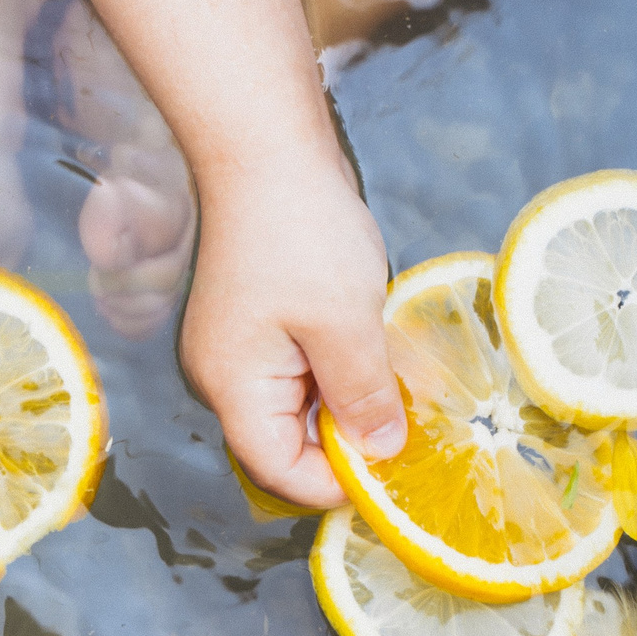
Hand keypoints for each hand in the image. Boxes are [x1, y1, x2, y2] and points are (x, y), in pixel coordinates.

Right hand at [178, 159, 401, 509]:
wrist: (265, 150)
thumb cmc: (301, 233)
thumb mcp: (346, 323)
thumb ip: (363, 397)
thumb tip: (381, 454)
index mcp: (233, 387)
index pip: (279, 471)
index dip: (334, 484)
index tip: (393, 475)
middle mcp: (225, 377)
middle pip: (286, 443)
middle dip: (347, 443)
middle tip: (411, 432)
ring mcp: (239, 349)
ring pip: (299, 406)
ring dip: (349, 403)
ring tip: (401, 390)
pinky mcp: (259, 323)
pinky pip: (301, 370)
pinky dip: (340, 372)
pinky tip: (378, 354)